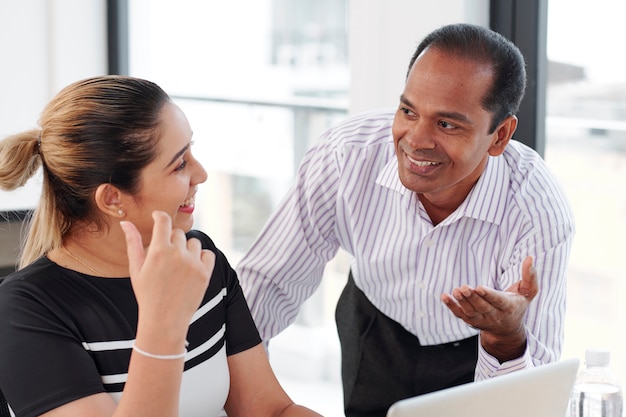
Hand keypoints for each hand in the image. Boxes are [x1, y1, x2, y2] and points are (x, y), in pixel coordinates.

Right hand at [120, 211, 214, 332]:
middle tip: (166, 258)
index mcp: (159, 251)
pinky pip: (208, 254)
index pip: (164, 221)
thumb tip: (125, 222)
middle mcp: (178, 254)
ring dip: (187, 249)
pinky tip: (191, 268)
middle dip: (171, 241)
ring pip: (194, 243)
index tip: (158, 217)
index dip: (160, 216)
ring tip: (178, 266)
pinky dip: (201, 258)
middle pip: (178, 233)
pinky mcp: (205, 273)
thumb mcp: (136, 269)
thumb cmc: (147, 295)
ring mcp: (193, 264)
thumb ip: (133, 243)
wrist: (165, 321)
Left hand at [440, 256, 537, 361]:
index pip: (498, 301)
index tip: (479, 287)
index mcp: (509, 307)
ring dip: (462, 302)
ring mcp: (482, 320)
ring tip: (456, 291)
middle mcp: (495, 316)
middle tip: (464, 288)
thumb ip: (530, 276)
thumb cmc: (518, 305)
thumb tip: (530, 257)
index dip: (489, 295)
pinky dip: (452, 307)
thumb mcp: (528, 292)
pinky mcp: (471, 321)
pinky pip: (460, 315)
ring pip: (471, 312)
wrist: (508, 330)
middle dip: (473, 298)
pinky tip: (444, 296)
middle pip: (482, 308)